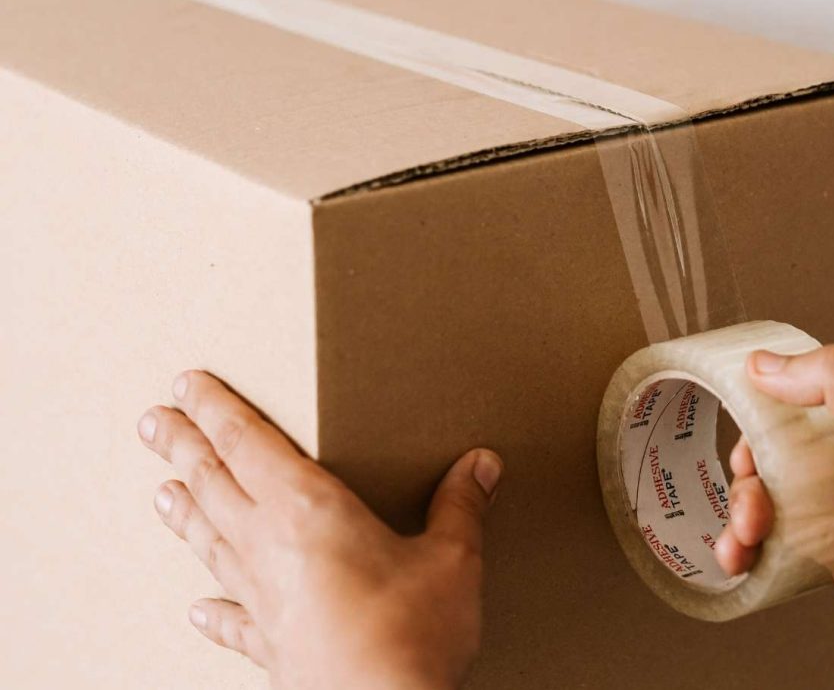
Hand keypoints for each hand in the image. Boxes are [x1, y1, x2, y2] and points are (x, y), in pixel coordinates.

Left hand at [137, 370, 502, 689]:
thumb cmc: (410, 638)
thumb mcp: (451, 559)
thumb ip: (461, 506)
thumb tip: (480, 465)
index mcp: (308, 510)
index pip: (249, 443)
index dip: (216, 410)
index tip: (187, 386)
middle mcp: (270, 547)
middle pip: (214, 483)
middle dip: (183, 447)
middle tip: (153, 422)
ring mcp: (262, 599)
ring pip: (211, 541)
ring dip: (186, 511)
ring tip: (162, 490)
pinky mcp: (269, 646)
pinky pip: (232, 619)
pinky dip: (214, 610)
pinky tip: (198, 609)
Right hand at [716, 345, 833, 662]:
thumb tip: (766, 362)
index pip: (790, 405)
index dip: (755, 418)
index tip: (736, 432)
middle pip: (768, 462)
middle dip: (745, 482)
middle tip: (752, 501)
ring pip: (766, 509)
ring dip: (740, 522)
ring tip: (744, 542)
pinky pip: (776, 554)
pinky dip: (748, 557)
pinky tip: (741, 561)